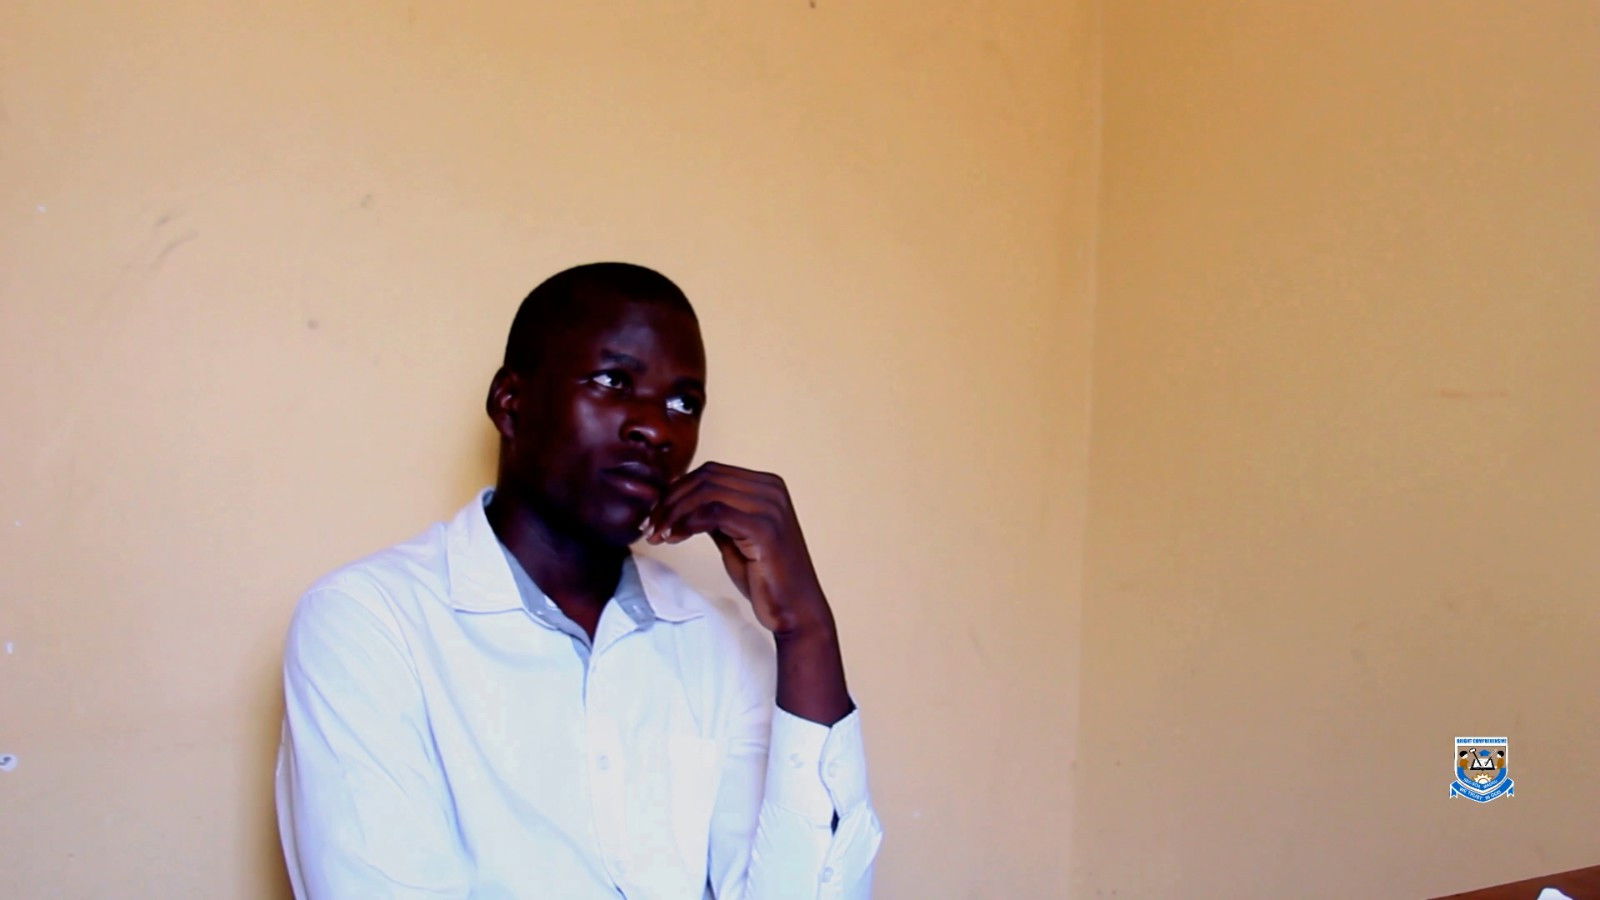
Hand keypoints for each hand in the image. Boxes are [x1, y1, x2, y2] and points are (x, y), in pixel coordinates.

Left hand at [643, 461, 832, 638]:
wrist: (794, 610)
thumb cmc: (765, 577)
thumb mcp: (735, 537)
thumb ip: (716, 515)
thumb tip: (681, 501)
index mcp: (767, 485)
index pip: (710, 472)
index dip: (676, 490)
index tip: (655, 515)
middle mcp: (772, 489)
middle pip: (705, 477)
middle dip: (670, 500)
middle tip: (650, 526)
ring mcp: (770, 506)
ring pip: (706, 491)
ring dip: (674, 512)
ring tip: (659, 536)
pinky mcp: (765, 528)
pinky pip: (714, 512)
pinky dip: (687, 523)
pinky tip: (674, 538)